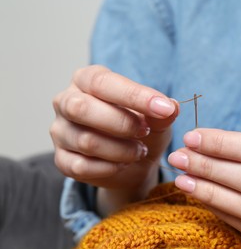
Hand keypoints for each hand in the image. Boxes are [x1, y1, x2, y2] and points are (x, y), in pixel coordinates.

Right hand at [50, 65, 177, 192]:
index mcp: (87, 79)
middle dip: (121, 123)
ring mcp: (60, 131)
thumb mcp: (157, 118)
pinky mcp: (61, 159)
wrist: (134, 162)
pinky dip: (109, 168)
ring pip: (86, 141)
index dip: (134, 95)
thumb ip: (162, 112)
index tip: (164, 108)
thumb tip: (171, 107)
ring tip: (139, 150)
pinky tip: (122, 164)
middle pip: (82, 108)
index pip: (103, 82)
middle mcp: (67, 101)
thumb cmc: (142, 129)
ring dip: (121, 150)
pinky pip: (81, 166)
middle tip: (145, 131)